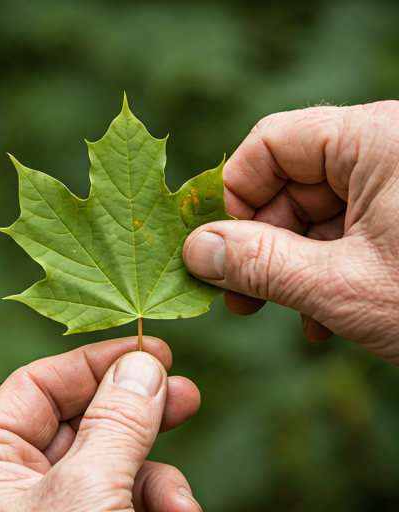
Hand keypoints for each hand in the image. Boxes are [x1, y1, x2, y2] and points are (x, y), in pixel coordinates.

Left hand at [0, 337, 201, 511]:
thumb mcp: (87, 495)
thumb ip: (117, 422)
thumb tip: (144, 363)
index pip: (39, 385)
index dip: (95, 362)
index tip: (150, 349)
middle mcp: (16, 482)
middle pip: (84, 417)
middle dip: (137, 407)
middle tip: (184, 390)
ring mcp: (55, 509)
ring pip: (114, 459)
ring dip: (157, 474)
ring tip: (183, 502)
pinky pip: (127, 497)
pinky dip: (158, 503)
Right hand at [183, 101, 398, 364]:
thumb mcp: (342, 287)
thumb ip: (259, 264)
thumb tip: (196, 250)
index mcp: (375, 140)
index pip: (270, 143)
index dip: (235, 195)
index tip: (220, 247)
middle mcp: (387, 151)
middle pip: (289, 182)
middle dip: (259, 242)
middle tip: (240, 295)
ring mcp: (398, 185)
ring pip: (314, 214)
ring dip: (290, 266)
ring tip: (286, 313)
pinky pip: (346, 232)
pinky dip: (324, 272)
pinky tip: (323, 316)